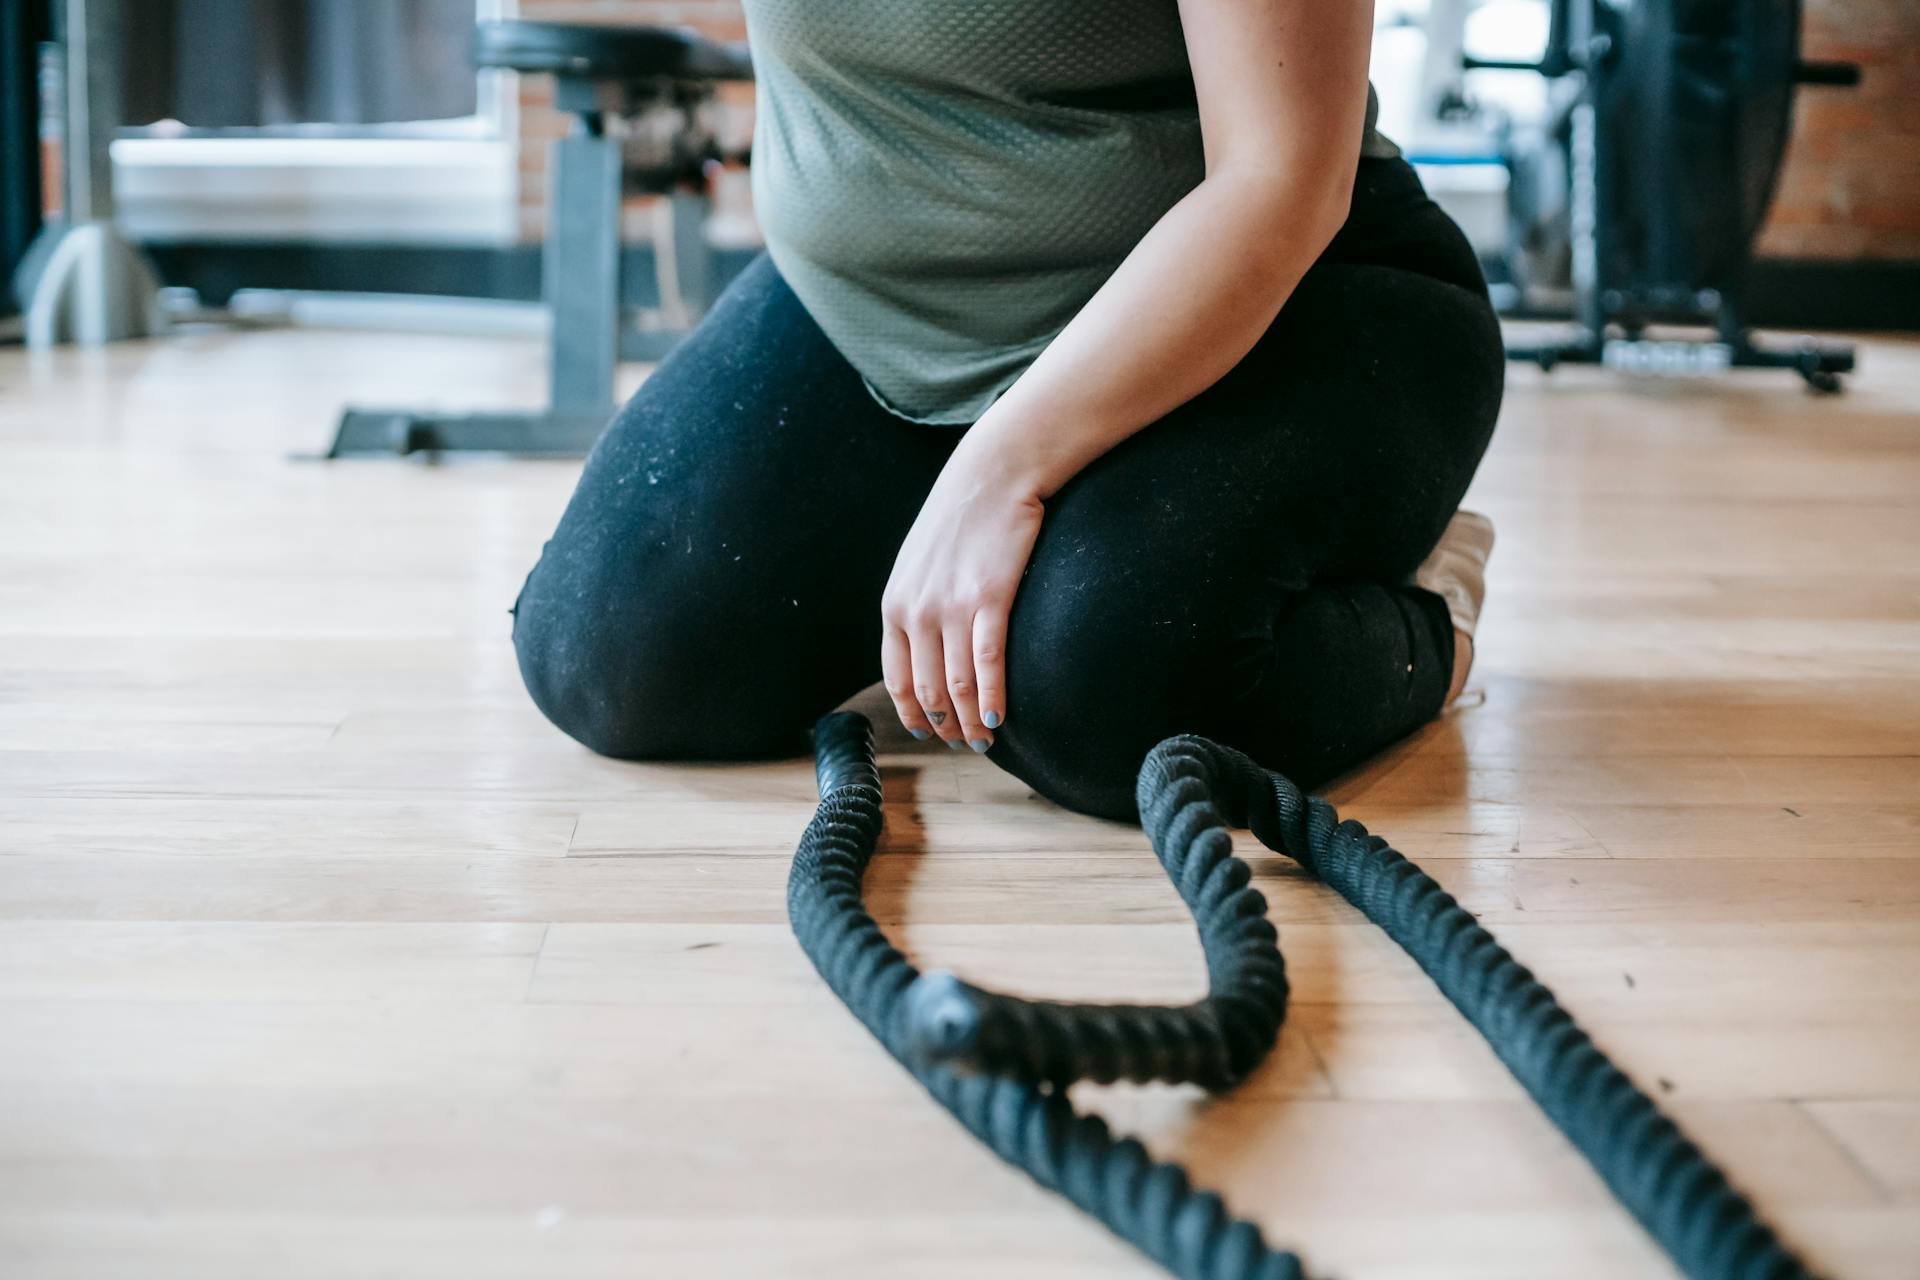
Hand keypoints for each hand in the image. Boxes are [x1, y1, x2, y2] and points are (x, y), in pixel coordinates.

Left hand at [881, 453, 1044, 750]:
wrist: (993, 474)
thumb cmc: (962, 519)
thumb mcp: (920, 564)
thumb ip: (917, 607)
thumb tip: (927, 651)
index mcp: (895, 606)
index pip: (898, 679)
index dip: (914, 715)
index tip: (931, 732)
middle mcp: (916, 611)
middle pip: (928, 690)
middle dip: (945, 726)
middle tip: (966, 742)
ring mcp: (951, 607)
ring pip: (958, 685)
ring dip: (971, 721)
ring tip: (985, 738)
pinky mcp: (989, 598)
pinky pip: (988, 663)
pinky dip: (992, 698)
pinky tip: (998, 716)